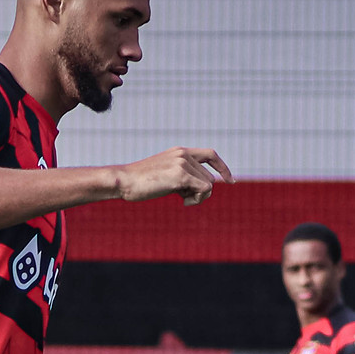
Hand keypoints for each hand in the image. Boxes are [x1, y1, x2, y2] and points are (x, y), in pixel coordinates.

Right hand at [117, 148, 232, 206]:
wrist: (124, 181)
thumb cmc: (141, 183)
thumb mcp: (165, 176)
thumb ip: (183, 178)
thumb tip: (204, 188)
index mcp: (180, 152)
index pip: (210, 154)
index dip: (222, 167)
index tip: (230, 180)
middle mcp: (183, 154)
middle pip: (210, 177)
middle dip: (201, 192)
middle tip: (183, 198)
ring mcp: (182, 163)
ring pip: (209, 185)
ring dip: (198, 197)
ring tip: (180, 198)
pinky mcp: (181, 175)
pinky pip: (204, 190)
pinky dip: (197, 199)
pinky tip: (182, 202)